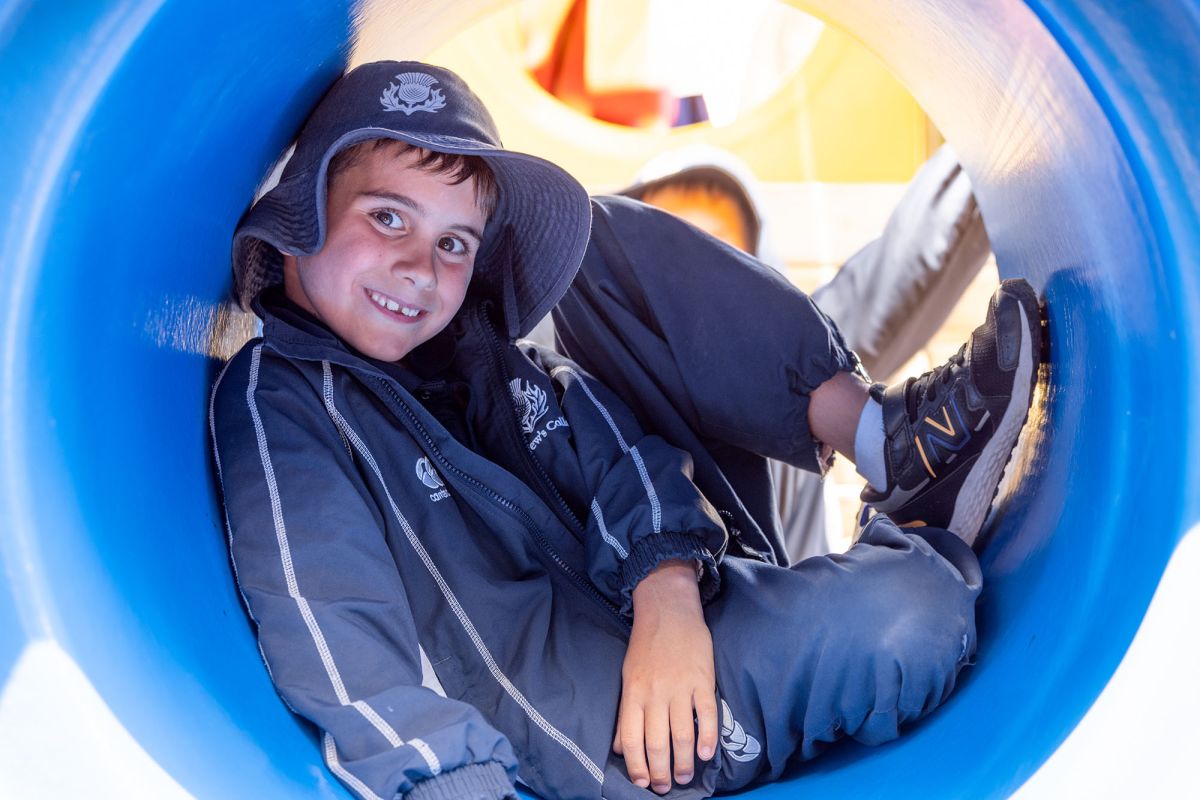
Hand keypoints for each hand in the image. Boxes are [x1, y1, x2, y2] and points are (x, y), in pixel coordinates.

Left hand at [614, 559, 717, 793]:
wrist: (668, 608)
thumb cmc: (646, 644)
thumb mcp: (628, 676)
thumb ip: (626, 712)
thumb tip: (620, 747)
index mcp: (633, 693)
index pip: (631, 738)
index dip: (636, 765)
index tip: (643, 782)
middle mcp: (655, 693)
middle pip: (657, 742)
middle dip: (661, 771)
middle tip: (667, 786)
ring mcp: (680, 687)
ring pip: (682, 734)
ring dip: (685, 761)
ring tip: (686, 776)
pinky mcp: (702, 680)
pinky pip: (706, 714)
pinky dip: (708, 737)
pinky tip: (707, 754)